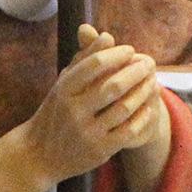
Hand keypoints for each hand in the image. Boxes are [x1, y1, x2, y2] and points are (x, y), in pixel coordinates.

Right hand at [28, 25, 164, 184]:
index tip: (130, 49)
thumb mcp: (64, 84)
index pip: (94, 64)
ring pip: (124, 108)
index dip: (116, 54)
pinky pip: (128, 130)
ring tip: (152, 81)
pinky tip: (148, 106)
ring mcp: (87, 132)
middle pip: (113, 85)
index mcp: (63, 90)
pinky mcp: (99, 150)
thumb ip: (84, 60)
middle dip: (136, 71)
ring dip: (143, 92)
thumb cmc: (56, 112)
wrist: (39, 155)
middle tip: (149, 62)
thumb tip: (108, 36)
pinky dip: (141, 116)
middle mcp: (74, 111)